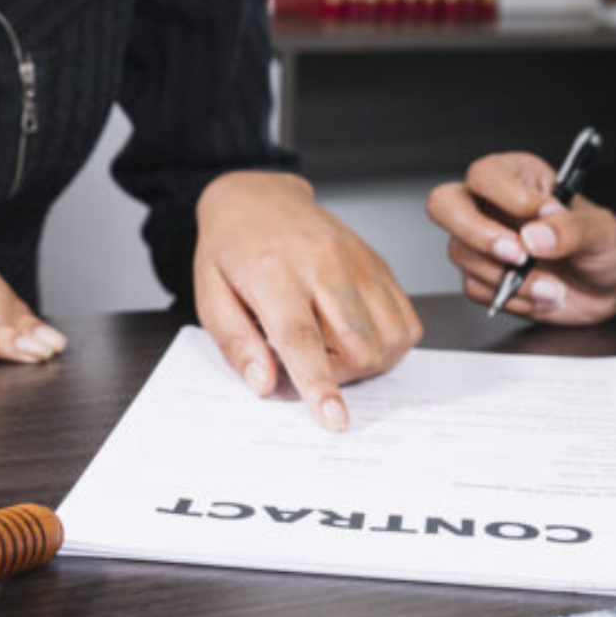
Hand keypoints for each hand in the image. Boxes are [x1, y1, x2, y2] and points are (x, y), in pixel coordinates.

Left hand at [193, 171, 421, 430]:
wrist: (259, 197)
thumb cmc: (231, 248)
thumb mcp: (210, 296)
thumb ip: (236, 344)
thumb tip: (264, 384)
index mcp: (273, 272)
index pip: (302, 337)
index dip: (320, 384)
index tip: (333, 419)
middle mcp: (323, 264)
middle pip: (357, 343)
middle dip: (340, 376)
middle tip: (311, 364)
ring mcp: (358, 262)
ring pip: (390, 336)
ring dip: (368, 361)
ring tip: (333, 347)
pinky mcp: (379, 265)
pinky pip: (406, 319)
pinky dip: (389, 343)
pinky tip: (357, 334)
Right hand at [426, 152, 615, 322]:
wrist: (614, 287)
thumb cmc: (607, 246)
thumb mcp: (602, 230)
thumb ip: (571, 228)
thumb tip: (534, 236)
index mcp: (518, 178)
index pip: (484, 175)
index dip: (507, 196)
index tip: (544, 214)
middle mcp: (492, 207)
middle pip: (445, 205)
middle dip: (479, 234)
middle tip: (518, 254)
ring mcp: (484, 244)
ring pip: (461, 253)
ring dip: (508, 277)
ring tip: (553, 285)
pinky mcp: (485, 278)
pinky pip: (476, 288)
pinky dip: (513, 298)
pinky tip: (544, 295)